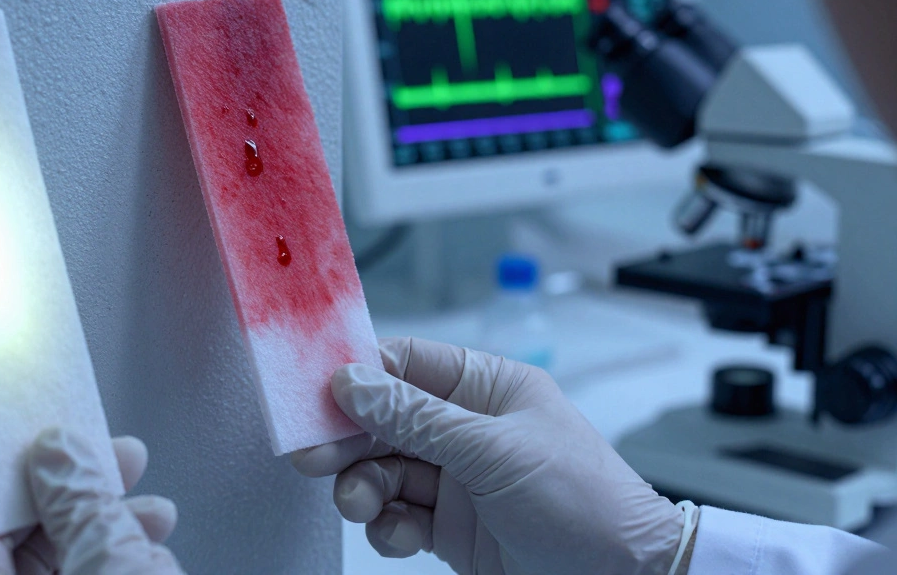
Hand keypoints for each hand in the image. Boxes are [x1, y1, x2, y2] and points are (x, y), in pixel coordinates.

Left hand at [0, 428, 184, 574]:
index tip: (52, 432)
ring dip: (106, 529)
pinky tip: (149, 550)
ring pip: (57, 563)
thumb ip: (79, 503)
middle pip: (16, 538)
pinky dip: (112, 562)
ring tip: (151, 513)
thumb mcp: (105, 565)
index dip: (16, 464)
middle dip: (75, 494)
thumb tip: (62, 452)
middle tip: (114, 462)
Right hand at [292, 337, 686, 574]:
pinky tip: (398, 532)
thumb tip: (353, 383)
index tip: (313, 391)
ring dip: (362, 486)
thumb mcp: (494, 451)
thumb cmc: (584, 502)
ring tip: (361, 504)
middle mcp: (468, 428)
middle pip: (383, 419)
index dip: (358, 375)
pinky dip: (387, 524)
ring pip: (383, 469)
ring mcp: (458, 479)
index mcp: (487, 388)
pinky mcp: (451, 527)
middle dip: (348, 438)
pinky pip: (397, 515)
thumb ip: (416, 418)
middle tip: (313, 456)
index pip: (406, 365)